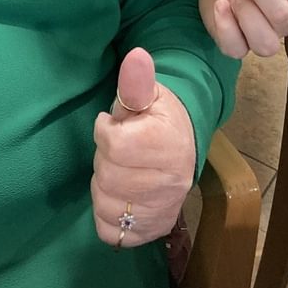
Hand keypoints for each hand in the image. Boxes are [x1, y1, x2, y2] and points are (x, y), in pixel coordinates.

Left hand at [91, 47, 194, 248]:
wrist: (184, 148)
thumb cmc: (159, 118)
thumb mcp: (149, 94)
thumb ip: (137, 81)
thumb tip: (136, 56)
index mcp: (167, 143)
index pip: (113, 145)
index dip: (104, 131)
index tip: (114, 125)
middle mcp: (170, 181)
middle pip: (107, 176)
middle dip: (104, 160)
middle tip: (117, 151)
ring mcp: (162, 210)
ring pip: (106, 204)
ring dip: (103, 187)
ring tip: (118, 171)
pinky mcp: (153, 231)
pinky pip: (111, 232)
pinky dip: (106, 215)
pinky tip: (118, 196)